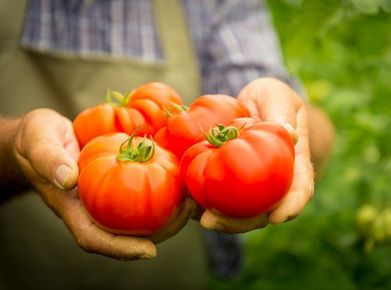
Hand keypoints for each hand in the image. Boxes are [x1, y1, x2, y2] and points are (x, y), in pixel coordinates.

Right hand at [11, 108, 194, 259]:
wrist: (44, 134)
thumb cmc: (37, 139)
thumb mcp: (38, 141)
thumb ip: (48, 158)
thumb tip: (68, 179)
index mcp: (73, 207)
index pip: (95, 238)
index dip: (121, 249)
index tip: (149, 251)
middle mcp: (94, 208)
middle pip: (126, 233)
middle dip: (159, 231)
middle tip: (186, 213)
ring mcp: (107, 197)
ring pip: (139, 217)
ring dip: (167, 213)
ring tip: (191, 200)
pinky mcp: (118, 182)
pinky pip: (142, 192)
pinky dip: (163, 189)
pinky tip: (181, 178)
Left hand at [200, 78, 314, 232]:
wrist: (250, 105)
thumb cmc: (270, 99)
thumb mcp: (277, 96)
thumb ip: (281, 112)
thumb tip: (290, 134)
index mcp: (294, 163)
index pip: (300, 189)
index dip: (291, 205)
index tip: (277, 217)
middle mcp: (273, 182)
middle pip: (262, 212)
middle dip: (239, 223)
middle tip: (212, 221)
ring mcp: (250, 186)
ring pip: (238, 212)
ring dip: (218, 220)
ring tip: (196, 217)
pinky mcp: (228, 183)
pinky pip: (217, 197)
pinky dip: (202, 203)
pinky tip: (186, 201)